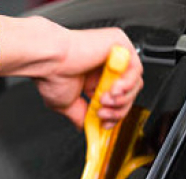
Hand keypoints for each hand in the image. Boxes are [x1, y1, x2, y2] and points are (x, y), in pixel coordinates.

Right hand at [0, 14, 142, 128]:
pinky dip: (128, 84)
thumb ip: (80, 115)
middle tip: (102, 113)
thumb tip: (84, 127)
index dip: (114, 114)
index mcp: (94, 78)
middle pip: (128, 93)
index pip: (117, 99)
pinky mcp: (119, 44)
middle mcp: (105, 66)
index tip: (105, 124)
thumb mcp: (66, 104)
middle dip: (118, 110)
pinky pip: (136, 68)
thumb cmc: (52, 75)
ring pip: (134, 83)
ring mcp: (113, 55)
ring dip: (122, 99)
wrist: (49, 60)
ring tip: (104, 100)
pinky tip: (114, 89)